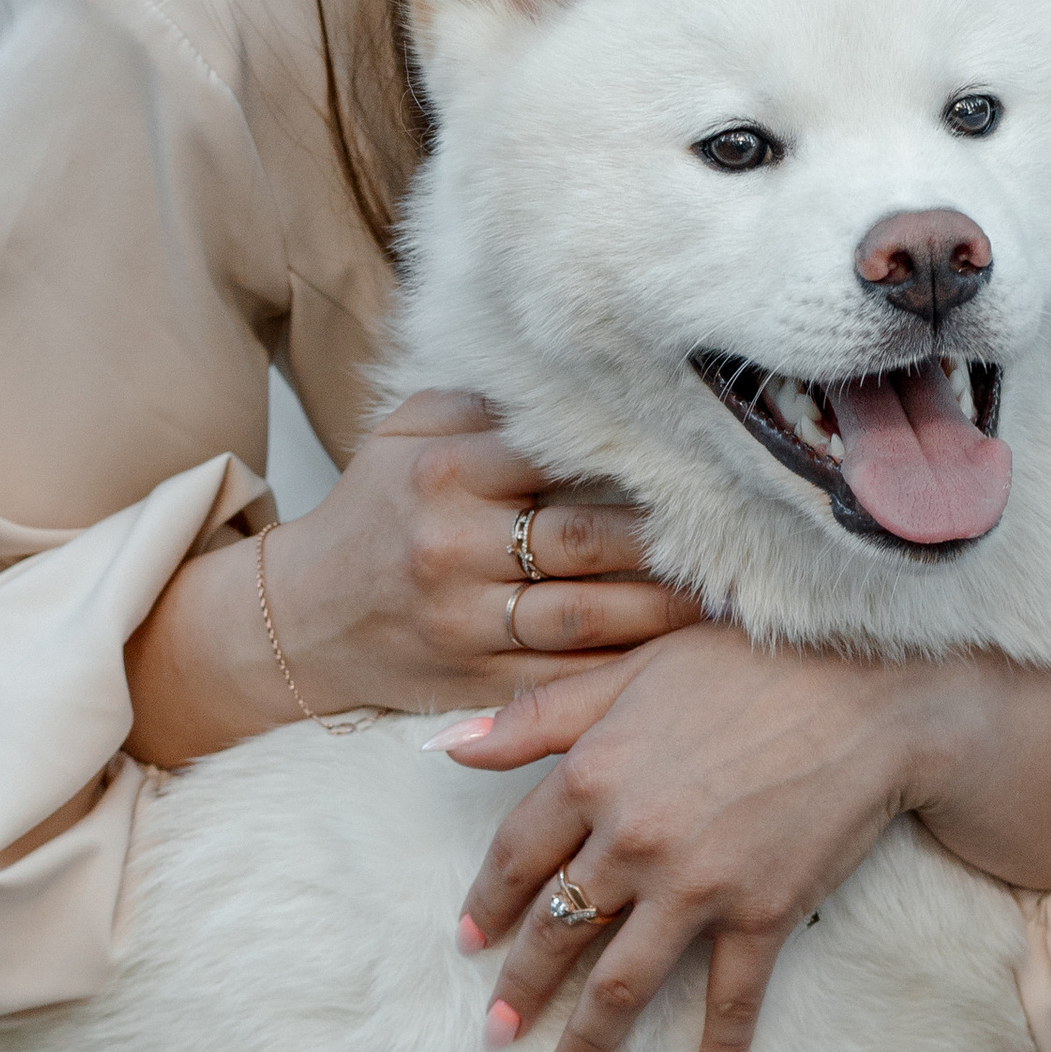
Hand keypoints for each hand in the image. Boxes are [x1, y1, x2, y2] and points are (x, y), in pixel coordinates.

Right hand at [122, 390, 701, 765]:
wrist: (301, 620)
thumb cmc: (372, 514)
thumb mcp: (405, 435)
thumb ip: (484, 404)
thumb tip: (578, 370)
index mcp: (443, 470)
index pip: (558, 454)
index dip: (636, 457)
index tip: (704, 453)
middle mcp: (454, 545)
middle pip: (589, 539)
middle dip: (671, 538)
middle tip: (748, 529)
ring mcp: (466, 620)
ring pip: (590, 614)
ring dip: (667, 607)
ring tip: (730, 594)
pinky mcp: (476, 681)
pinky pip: (568, 676)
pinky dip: (627, 667)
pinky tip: (678, 656)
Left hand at [441, 632, 1050, 1051]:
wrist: (872, 691)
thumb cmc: (751, 663)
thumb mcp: (633, 669)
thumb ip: (538, 715)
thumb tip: (448, 747)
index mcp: (592, 774)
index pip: (517, 858)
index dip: (488, 906)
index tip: (468, 943)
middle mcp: (632, 839)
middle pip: (557, 931)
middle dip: (521, 990)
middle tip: (498, 1034)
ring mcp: (698, 884)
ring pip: (624, 981)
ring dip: (588, 1039)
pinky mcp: (764, 912)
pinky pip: (732, 997)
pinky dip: (722, 1049)